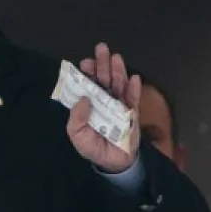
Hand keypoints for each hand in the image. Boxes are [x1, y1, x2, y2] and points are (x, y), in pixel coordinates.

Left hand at [67, 43, 139, 172]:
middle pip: (104, 80)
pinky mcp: (132, 113)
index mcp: (89, 105)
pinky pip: (133, 99)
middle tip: (101, 49)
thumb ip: (76, 119)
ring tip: (116, 58)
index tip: (86, 62)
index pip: (88, 85)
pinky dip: (134, 89)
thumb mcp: (78, 136)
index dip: (87, 73)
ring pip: (118, 85)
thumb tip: (83, 99)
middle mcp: (103, 101)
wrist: (115, 162)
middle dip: (102, 64)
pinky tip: (134, 78)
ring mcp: (119, 105)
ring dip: (118, 71)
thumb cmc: (94, 148)